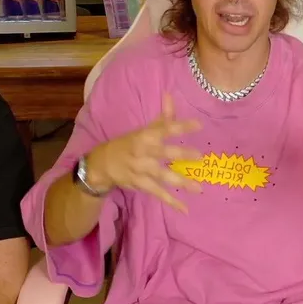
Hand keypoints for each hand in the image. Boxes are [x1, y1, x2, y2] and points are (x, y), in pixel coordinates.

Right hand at [88, 94, 202, 210]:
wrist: (102, 165)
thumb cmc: (128, 144)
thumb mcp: (143, 130)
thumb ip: (162, 117)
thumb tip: (171, 94)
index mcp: (145, 136)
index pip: (165, 129)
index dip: (181, 126)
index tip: (199, 125)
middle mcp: (144, 152)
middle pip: (164, 153)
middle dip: (181, 155)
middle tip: (200, 157)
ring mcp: (142, 170)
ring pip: (163, 176)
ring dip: (181, 182)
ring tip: (198, 188)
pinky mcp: (141, 184)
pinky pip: (159, 194)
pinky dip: (172, 202)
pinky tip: (185, 208)